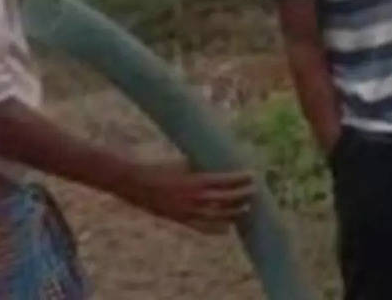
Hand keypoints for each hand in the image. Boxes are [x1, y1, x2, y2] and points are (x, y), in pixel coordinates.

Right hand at [118, 160, 253, 233]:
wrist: (136, 184)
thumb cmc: (161, 168)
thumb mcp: (184, 162)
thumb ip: (201, 166)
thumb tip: (219, 163)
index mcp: (197, 180)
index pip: (226, 181)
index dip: (241, 179)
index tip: (252, 175)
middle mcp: (196, 198)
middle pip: (227, 199)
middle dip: (243, 195)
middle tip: (254, 191)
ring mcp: (189, 211)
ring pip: (218, 215)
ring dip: (234, 212)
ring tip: (246, 208)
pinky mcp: (181, 220)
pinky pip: (203, 228)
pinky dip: (216, 228)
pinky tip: (226, 228)